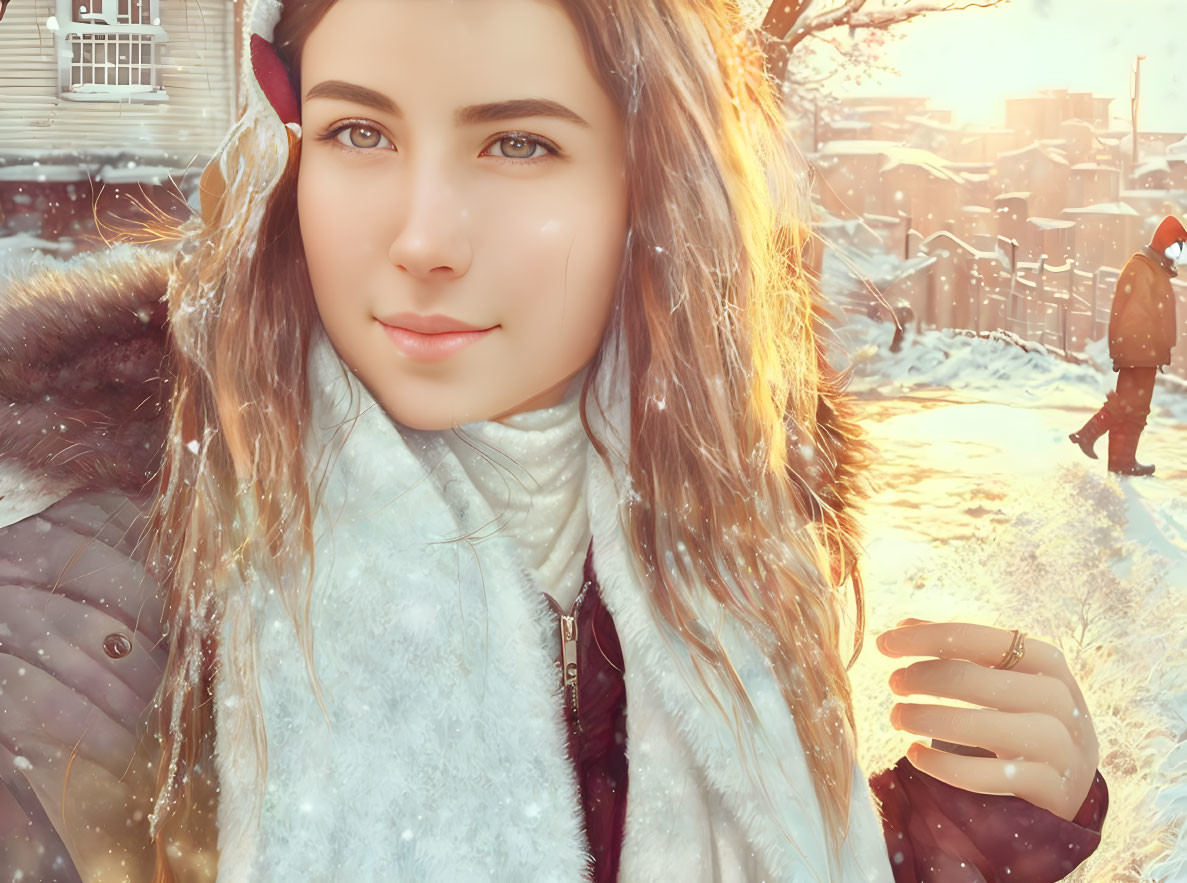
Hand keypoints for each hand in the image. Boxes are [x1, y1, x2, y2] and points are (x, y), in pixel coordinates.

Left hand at [877, 618, 1098, 821]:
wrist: (1075, 779)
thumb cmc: (1025, 714)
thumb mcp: (1006, 677)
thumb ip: (958, 650)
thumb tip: (900, 627)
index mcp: (1045, 661)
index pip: (976, 638)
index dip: (925, 638)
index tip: (883, 644)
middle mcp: (1056, 698)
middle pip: (972, 679)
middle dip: (920, 678)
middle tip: (893, 684)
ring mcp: (1057, 744)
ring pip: (978, 725)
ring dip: (925, 718)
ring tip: (897, 716)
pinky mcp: (1048, 787)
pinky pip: (984, 775)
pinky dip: (941, 764)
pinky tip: (915, 754)